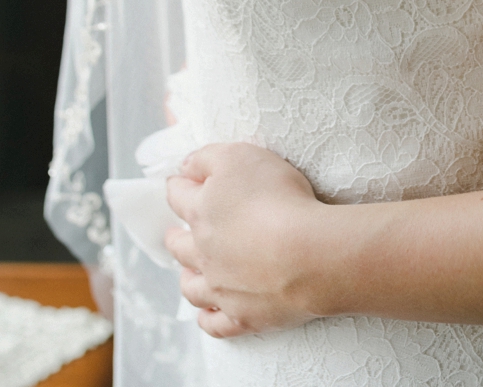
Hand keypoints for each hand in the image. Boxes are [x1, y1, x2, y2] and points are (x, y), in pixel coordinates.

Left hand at [163, 142, 331, 337]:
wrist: (308, 255)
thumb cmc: (278, 199)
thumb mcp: (241, 157)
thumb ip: (208, 158)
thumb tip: (184, 167)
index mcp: (202, 212)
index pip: (178, 195)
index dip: (177, 185)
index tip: (177, 181)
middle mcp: (204, 253)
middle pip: (180, 246)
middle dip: (176, 236)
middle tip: (175, 232)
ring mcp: (221, 288)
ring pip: (192, 286)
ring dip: (188, 278)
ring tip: (188, 272)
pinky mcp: (242, 316)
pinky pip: (215, 324)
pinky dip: (208, 319)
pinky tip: (208, 314)